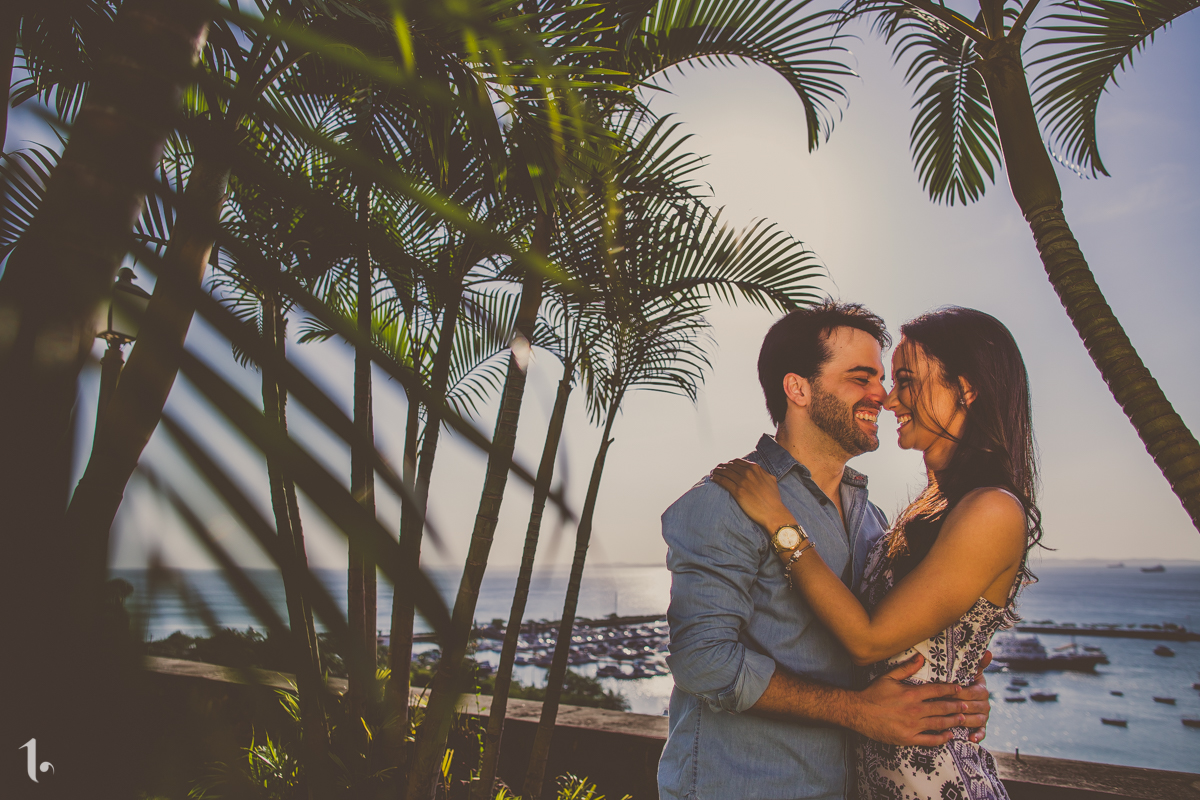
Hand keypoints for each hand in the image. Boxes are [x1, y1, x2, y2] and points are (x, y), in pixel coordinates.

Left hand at [711, 458, 790, 531]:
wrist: (773, 512)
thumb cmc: (773, 499)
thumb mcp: (771, 480)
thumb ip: (763, 473)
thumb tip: (759, 471)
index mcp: (755, 468)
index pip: (737, 462)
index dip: (729, 463)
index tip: (725, 466)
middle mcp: (748, 472)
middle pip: (729, 466)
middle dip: (721, 466)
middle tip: (716, 469)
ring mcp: (743, 481)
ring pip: (725, 472)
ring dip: (717, 471)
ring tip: (712, 473)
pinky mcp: (738, 491)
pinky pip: (723, 481)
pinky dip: (716, 478)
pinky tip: (713, 478)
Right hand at [847, 654, 965, 746]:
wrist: (858, 712)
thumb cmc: (873, 693)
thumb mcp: (888, 677)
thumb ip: (906, 668)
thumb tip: (921, 657)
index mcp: (911, 694)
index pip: (937, 690)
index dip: (951, 689)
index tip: (960, 688)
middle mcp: (915, 710)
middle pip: (942, 707)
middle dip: (957, 706)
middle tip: (968, 705)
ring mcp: (912, 725)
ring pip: (939, 723)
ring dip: (953, 721)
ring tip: (964, 719)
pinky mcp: (908, 738)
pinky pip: (929, 740)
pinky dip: (941, 738)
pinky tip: (948, 735)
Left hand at [953, 649, 991, 742]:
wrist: (965, 696)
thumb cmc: (962, 681)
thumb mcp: (968, 671)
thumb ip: (977, 663)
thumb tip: (988, 651)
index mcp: (981, 689)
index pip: (970, 692)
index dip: (957, 693)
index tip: (944, 693)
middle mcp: (985, 703)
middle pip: (972, 706)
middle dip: (957, 706)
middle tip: (942, 708)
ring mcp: (984, 716)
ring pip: (975, 719)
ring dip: (965, 720)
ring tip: (953, 721)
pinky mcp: (982, 727)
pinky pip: (982, 732)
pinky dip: (978, 735)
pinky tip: (970, 738)